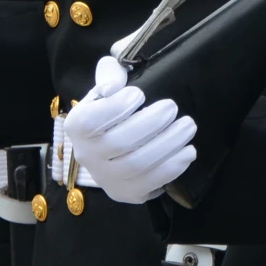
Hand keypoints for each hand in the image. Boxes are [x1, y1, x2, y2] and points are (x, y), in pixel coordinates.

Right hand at [63, 55, 196, 204]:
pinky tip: (188, 151)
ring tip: (188, 126)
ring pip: (136, 166)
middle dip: (151, 124)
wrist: (113, 144)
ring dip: (168, 145)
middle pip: (119, 143)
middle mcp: (86, 155)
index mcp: (77, 126)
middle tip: (172, 107)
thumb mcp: (109, 83)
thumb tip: (113, 85)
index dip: (116, 108)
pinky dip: (172, 168)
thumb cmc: (112, 107)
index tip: (139, 94)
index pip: (89, 121)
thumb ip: (111, 72)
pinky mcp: (126, 193)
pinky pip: (150, 185)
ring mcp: (106, 178)